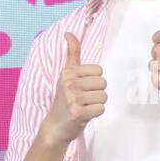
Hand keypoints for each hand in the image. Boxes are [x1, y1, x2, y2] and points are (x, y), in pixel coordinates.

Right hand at [42, 31, 105, 145]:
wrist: (55, 127)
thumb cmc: (65, 99)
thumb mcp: (66, 75)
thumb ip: (72, 54)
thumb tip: (69, 33)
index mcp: (67, 72)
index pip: (99, 70)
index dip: (94, 80)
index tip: (82, 87)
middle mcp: (69, 83)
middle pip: (103, 83)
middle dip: (97, 93)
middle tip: (84, 99)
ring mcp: (72, 98)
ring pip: (104, 96)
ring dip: (97, 104)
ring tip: (84, 106)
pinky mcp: (78, 112)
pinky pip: (101, 108)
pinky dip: (96, 113)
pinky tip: (85, 114)